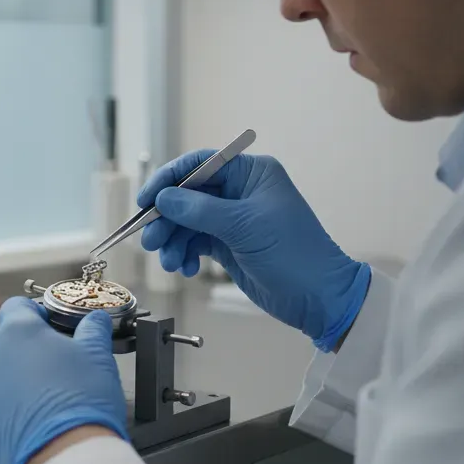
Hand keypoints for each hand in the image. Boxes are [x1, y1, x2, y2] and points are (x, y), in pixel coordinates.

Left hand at [0, 297, 128, 463]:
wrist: (64, 457)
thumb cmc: (81, 401)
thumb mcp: (98, 356)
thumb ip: (93, 330)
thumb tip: (96, 320)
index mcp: (16, 332)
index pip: (17, 306)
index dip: (37, 313)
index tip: (54, 325)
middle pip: (5, 340)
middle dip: (28, 347)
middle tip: (56, 363)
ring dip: (18, 378)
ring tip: (48, 395)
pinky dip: (11, 406)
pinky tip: (37, 419)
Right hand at [137, 151, 370, 351]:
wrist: (318, 298)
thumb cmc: (294, 254)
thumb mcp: (245, 227)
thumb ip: (199, 210)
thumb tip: (163, 198)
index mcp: (251, 173)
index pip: (200, 164)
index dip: (169, 179)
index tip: (146, 200)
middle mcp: (240, 191)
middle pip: (188, 194)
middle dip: (167, 218)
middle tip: (151, 241)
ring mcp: (233, 218)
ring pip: (187, 220)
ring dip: (173, 240)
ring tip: (169, 262)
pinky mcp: (229, 243)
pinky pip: (195, 241)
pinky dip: (185, 253)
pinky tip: (186, 268)